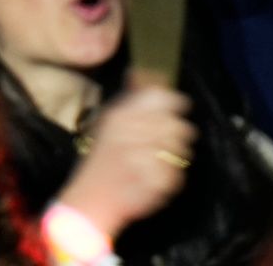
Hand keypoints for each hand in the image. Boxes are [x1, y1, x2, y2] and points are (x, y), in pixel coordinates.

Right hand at [62, 81, 195, 239]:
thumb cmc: (101, 160)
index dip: (174, 102)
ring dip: (174, 157)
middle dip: (176, 135)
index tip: (176, 108)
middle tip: (162, 144)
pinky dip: (169, 179)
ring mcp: (146, 158)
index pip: (162, 97)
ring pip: (181, 151)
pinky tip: (151, 179)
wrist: (91, 200)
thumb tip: (144, 72)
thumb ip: (131, 97)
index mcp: (123, 115)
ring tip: (155, 162)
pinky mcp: (156, 182)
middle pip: (177, 125)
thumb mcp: (109, 121)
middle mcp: (135, 133)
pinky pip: (177, 175)